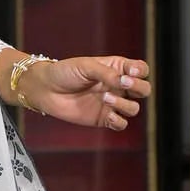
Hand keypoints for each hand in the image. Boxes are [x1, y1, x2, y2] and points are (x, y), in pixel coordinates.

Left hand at [21, 55, 151, 129]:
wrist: (46, 89)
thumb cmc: (65, 72)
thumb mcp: (86, 66)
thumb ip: (106, 74)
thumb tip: (123, 82)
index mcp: (116, 69)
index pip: (141, 69)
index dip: (141, 71)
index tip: (129, 72)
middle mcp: (117, 86)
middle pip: (144, 90)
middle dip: (139, 87)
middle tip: (123, 83)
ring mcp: (111, 103)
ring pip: (134, 108)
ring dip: (125, 104)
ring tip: (105, 97)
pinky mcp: (103, 118)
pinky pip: (121, 124)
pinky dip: (118, 121)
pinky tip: (107, 114)